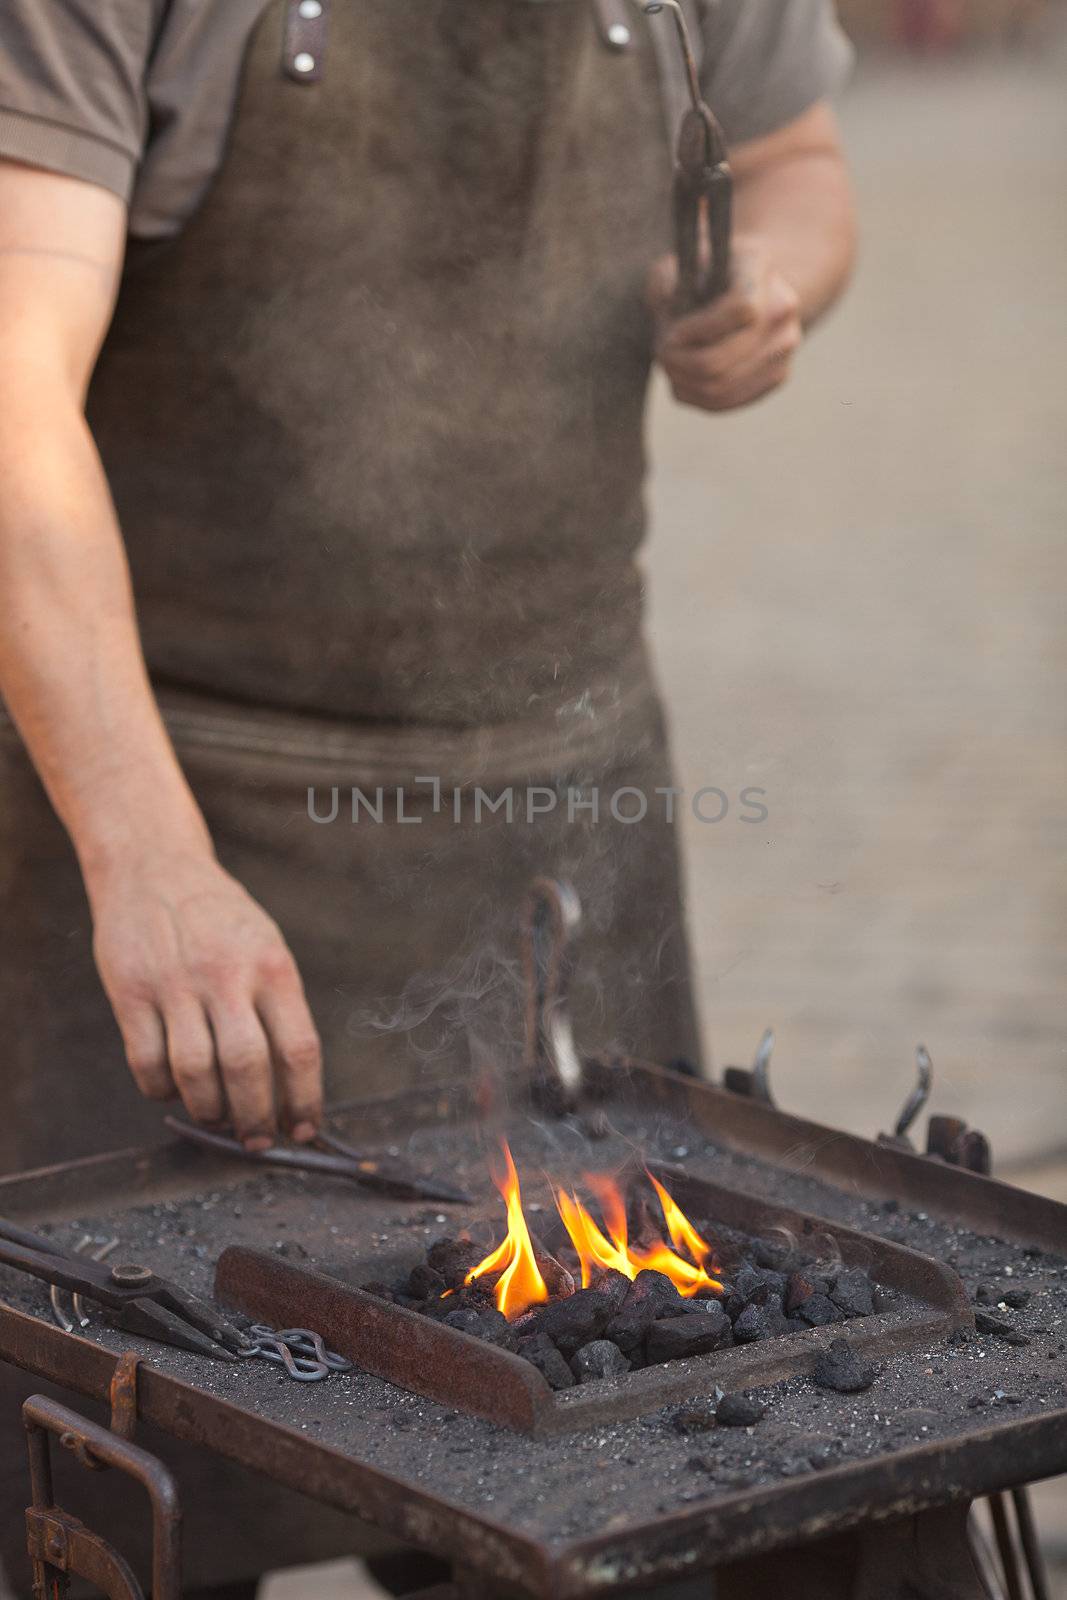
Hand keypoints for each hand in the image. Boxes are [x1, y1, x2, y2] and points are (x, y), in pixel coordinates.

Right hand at [88, 848, 321, 1148]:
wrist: (154, 866)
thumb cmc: (219, 918)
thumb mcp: (265, 946)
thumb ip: (277, 1008)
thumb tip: (290, 1086)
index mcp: (272, 966)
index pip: (299, 1048)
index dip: (305, 1100)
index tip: (304, 1130)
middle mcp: (226, 975)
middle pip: (247, 1068)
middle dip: (256, 1118)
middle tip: (258, 1140)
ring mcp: (175, 984)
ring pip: (194, 1073)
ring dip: (208, 1110)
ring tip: (217, 1118)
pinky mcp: (130, 991)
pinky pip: (147, 1061)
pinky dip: (160, 1090)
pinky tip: (172, 1089)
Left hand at [649, 238, 802, 412]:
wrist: (749, 287)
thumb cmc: (704, 273)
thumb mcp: (677, 264)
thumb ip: (665, 282)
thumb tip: (667, 315)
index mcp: (758, 269)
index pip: (740, 309)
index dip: (698, 330)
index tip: (670, 333)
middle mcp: (781, 309)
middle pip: (723, 361)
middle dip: (679, 363)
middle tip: (661, 353)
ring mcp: (784, 346)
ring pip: (721, 388)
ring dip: (683, 382)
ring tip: (669, 365)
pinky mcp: (778, 375)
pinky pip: (727, 402)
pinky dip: (695, 396)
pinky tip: (682, 380)